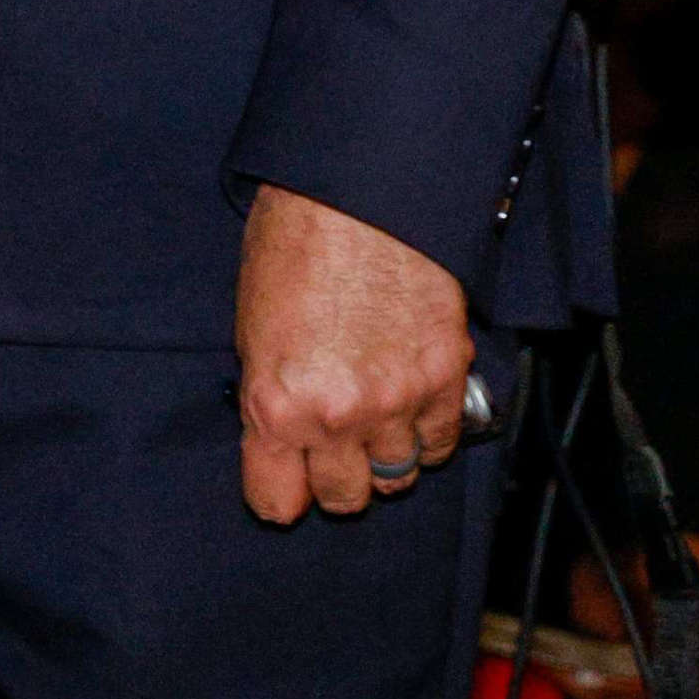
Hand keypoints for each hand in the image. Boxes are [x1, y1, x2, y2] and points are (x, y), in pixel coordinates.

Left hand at [234, 183, 470, 522]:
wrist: (359, 198)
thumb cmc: (291, 246)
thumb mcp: (251, 326)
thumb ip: (268, 392)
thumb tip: (279, 432)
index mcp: (276, 403)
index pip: (277, 500)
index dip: (277, 492)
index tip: (280, 482)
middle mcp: (339, 416)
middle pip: (344, 497)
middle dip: (331, 476)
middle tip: (327, 444)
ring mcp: (398, 402)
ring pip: (397, 477)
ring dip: (382, 455)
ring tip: (370, 420)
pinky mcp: (447, 381)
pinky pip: (441, 444)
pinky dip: (425, 433)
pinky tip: (408, 405)